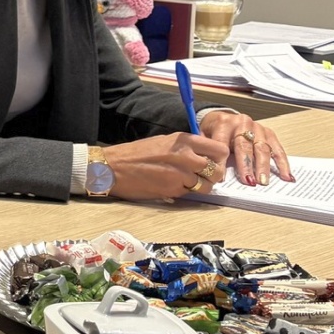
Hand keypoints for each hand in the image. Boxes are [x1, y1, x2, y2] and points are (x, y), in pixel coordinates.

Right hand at [102, 132, 230, 200]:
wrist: (112, 167)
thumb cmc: (136, 154)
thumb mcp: (164, 141)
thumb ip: (186, 147)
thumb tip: (205, 156)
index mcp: (184, 140)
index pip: (219, 150)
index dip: (220, 159)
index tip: (215, 163)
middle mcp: (185, 156)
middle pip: (217, 170)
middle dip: (213, 176)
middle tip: (204, 177)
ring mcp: (180, 174)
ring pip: (206, 186)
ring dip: (200, 187)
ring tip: (187, 183)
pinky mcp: (172, 190)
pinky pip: (189, 193)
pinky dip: (184, 192)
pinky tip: (171, 186)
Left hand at [199, 110, 294, 186]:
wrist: (222, 116)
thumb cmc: (213, 131)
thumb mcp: (203, 137)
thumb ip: (206, 151)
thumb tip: (206, 170)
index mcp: (223, 123)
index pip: (222, 144)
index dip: (222, 162)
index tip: (222, 178)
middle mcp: (242, 123)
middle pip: (245, 146)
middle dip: (247, 165)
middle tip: (249, 181)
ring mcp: (257, 127)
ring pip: (262, 148)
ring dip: (264, 166)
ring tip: (264, 181)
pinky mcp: (269, 133)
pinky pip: (277, 149)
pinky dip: (283, 163)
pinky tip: (286, 175)